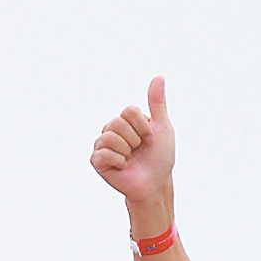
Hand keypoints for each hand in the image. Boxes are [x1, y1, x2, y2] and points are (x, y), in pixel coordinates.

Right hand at [90, 76, 174, 208]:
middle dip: (135, 140)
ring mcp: (102, 144)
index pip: (130, 111)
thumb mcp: (163, 128)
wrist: (155, 184)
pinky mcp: (97, 161)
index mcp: (125, 119)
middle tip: (138, 151)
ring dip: (127, 152)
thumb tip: (159, 76)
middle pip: (118, 122)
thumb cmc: (160, 158)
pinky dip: (118, 161)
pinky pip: (103, 154)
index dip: (143, 127)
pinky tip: (122, 167)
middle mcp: (111, 129)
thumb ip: (158, 103)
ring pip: (110, 137)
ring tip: (130, 159)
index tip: (149, 138)